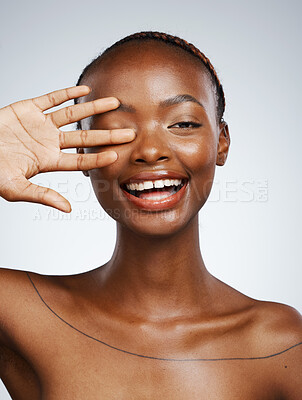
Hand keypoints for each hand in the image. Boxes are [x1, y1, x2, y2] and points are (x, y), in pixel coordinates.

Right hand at [0, 85, 134, 211]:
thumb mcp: (15, 188)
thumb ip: (42, 195)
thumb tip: (68, 209)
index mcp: (48, 160)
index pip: (79, 159)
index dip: (97, 157)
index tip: (117, 154)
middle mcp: (49, 142)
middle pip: (84, 137)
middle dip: (107, 134)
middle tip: (130, 132)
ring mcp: (40, 125)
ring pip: (72, 115)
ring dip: (93, 109)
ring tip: (115, 103)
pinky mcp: (28, 109)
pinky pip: (51, 98)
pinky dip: (67, 93)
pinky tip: (84, 90)